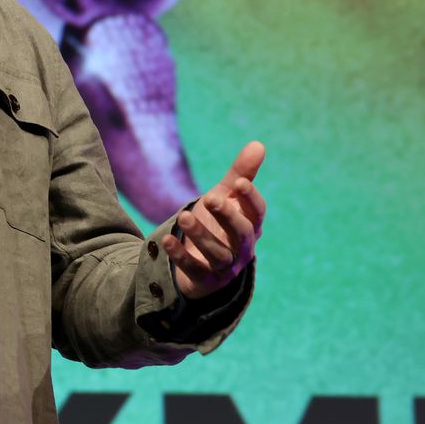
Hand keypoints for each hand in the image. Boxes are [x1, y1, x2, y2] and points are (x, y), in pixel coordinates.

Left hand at [163, 140, 265, 300]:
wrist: (201, 261)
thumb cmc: (218, 224)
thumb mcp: (226, 197)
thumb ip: (241, 174)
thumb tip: (258, 144)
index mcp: (251, 226)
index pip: (257, 213)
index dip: (250, 199)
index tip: (239, 183)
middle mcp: (243, 249)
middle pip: (241, 234)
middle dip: (227, 216)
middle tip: (210, 198)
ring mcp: (224, 267)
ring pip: (218, 254)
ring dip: (201, 235)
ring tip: (184, 215)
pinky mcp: (204, 279)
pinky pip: (193, 269)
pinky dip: (180, 255)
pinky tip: (166, 240)